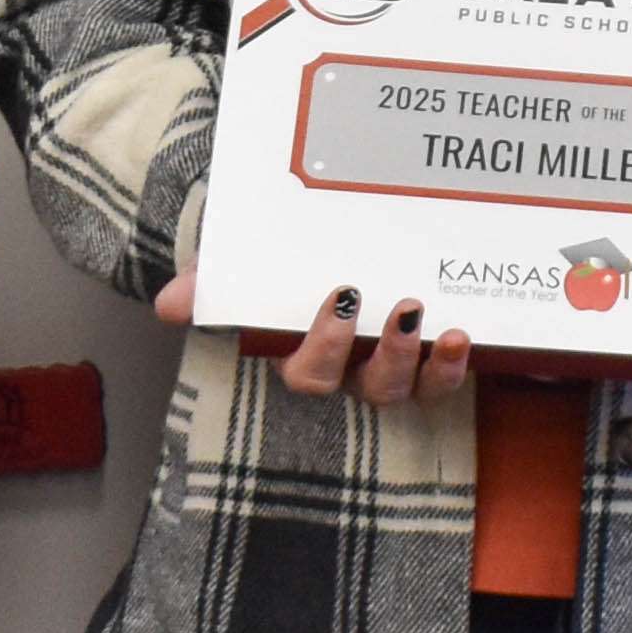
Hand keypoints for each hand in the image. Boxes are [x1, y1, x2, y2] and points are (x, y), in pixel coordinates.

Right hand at [157, 271, 475, 406]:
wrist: (311, 243)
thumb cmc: (274, 264)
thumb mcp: (243, 267)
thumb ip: (211, 284)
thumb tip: (169, 304)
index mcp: (301, 356)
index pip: (308, 375)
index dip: (325, 347)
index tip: (343, 298)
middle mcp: (348, 374)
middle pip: (369, 389)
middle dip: (388, 356)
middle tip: (402, 309)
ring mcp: (389, 370)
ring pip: (408, 390)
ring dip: (427, 365)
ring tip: (442, 327)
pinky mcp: (427, 358)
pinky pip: (442, 379)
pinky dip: (454, 365)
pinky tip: (462, 336)